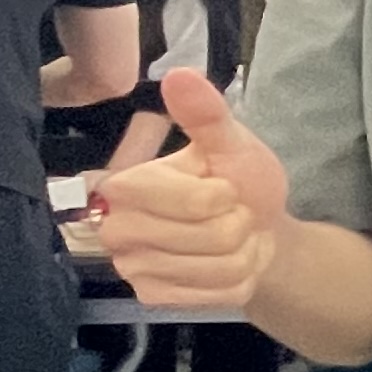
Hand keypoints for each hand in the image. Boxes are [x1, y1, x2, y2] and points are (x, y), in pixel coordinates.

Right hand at [94, 68, 288, 307]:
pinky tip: (223, 266)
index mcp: (128, 183)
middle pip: (210, 236)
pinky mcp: (150, 297)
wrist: (255, 234)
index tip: (225, 189)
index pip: (192, 200)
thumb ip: (206, 115)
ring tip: (231, 239)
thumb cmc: (238, 182)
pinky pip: (213, 294)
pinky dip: (235, 281)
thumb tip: (179, 74)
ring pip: (217, 266)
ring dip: (242, 254)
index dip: (225, 196)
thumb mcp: (232, 144)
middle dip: (238, 226)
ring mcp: (131, 266)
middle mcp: (116, 226)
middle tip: (230, 215)